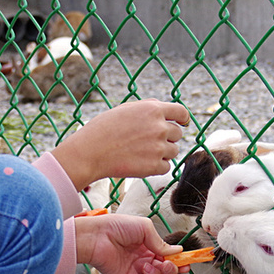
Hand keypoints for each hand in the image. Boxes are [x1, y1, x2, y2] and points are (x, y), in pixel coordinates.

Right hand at [51, 100, 189, 190]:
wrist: (90, 152)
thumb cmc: (103, 129)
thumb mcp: (126, 109)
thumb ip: (148, 107)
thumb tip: (164, 108)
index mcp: (153, 110)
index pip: (181, 112)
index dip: (182, 119)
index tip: (182, 123)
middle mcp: (159, 127)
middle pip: (177, 134)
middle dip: (167, 137)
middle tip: (149, 142)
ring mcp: (158, 147)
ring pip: (174, 151)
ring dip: (163, 153)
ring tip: (142, 152)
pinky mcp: (155, 166)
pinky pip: (166, 167)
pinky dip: (157, 167)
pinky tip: (141, 163)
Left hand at [74, 213, 184, 273]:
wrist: (97, 236)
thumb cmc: (116, 227)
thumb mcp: (144, 228)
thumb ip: (160, 242)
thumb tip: (177, 251)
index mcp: (148, 248)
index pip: (169, 258)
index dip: (180, 262)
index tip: (187, 263)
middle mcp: (144, 262)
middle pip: (166, 273)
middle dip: (172, 270)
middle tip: (169, 264)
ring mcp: (136, 273)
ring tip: (148, 266)